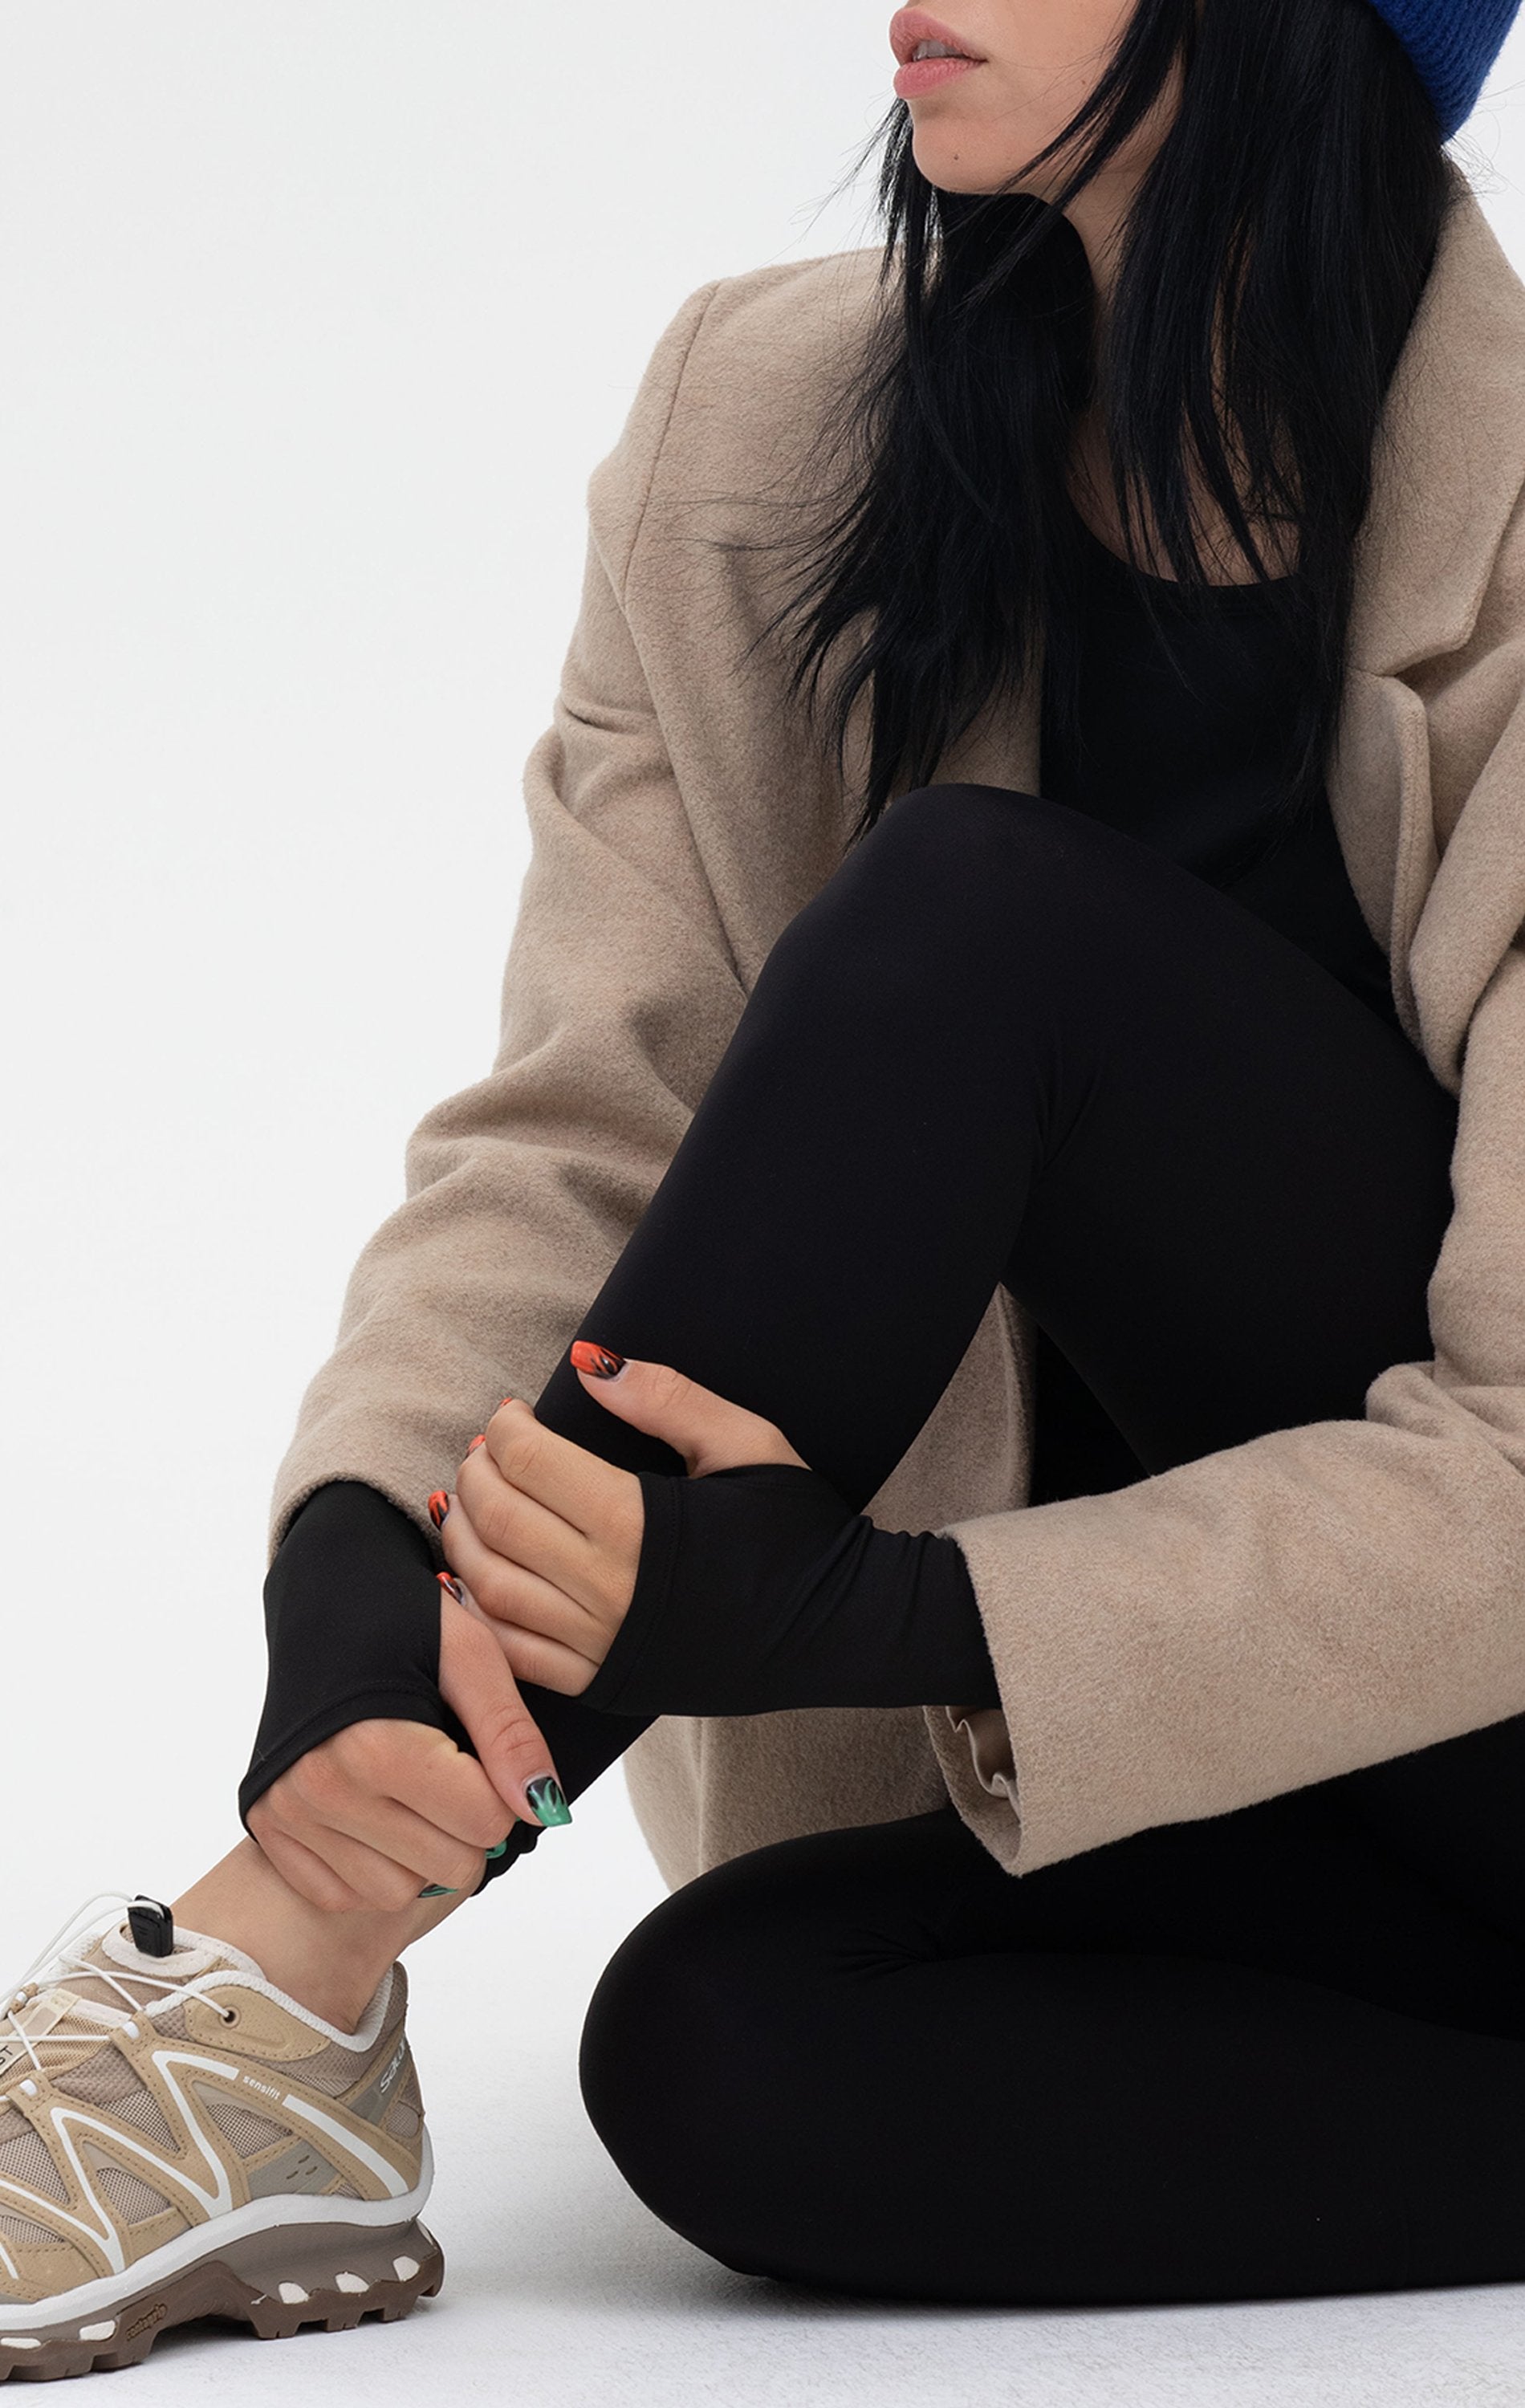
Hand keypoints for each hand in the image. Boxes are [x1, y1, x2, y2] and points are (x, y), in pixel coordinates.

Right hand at [246, 1588, 562, 1912]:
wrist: (322, 1599)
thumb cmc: (404, 1620)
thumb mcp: (472, 1657)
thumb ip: (510, 1735)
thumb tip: (544, 1809)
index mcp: (377, 1745)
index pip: (486, 1824)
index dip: (503, 1793)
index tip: (484, 1757)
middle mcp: (324, 1786)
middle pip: (449, 1867)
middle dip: (468, 1827)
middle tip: (453, 1775)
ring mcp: (289, 1811)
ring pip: (396, 1892)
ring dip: (421, 1853)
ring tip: (413, 1791)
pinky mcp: (268, 1826)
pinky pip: (341, 1893)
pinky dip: (368, 1865)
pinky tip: (375, 1812)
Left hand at [439, 1351, 806, 1696]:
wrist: (843, 1629)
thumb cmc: (800, 1532)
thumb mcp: (748, 1443)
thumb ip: (668, 1398)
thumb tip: (590, 1363)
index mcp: (639, 1521)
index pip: (530, 1462)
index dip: (505, 1429)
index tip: (511, 1414)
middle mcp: (609, 1586)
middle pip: (499, 1520)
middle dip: (476, 1475)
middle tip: (483, 1452)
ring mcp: (601, 1642)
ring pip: (491, 1589)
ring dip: (463, 1539)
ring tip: (464, 1505)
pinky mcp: (603, 1682)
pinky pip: (514, 1654)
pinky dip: (478, 1616)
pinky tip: (469, 1582)